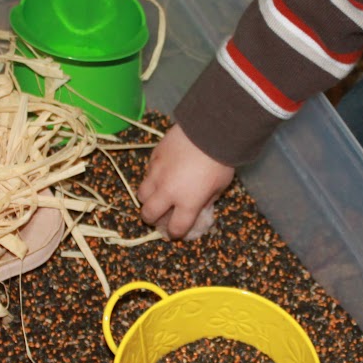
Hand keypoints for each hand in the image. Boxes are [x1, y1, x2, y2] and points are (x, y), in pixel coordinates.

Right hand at [138, 124, 234, 239]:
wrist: (210, 130)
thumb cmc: (221, 160)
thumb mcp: (220, 186)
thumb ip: (206, 200)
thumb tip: (197, 207)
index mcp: (188, 203)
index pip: (175, 228)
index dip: (176, 232)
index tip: (178, 230)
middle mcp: (168, 192)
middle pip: (148, 215)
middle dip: (153, 219)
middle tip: (160, 214)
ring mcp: (157, 174)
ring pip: (141, 195)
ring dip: (148, 199)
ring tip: (158, 194)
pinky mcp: (153, 157)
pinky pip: (147, 173)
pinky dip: (153, 178)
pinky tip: (164, 172)